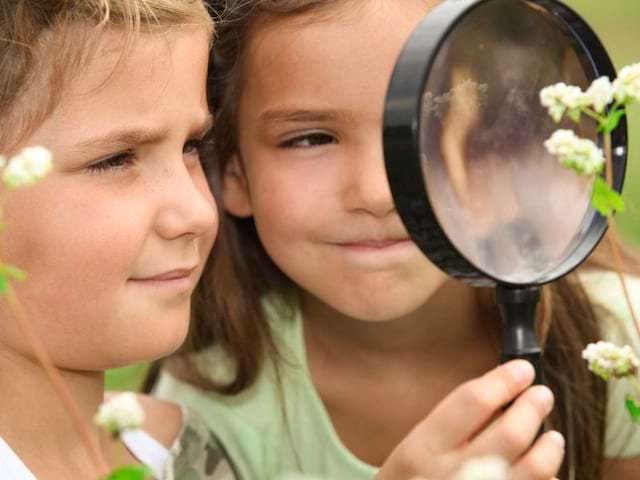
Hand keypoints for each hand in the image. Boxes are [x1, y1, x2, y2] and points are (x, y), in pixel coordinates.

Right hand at [376, 360, 564, 479]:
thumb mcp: (412, 453)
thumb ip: (448, 430)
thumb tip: (498, 399)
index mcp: (422, 449)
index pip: (472, 401)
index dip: (503, 380)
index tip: (521, 370)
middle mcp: (452, 475)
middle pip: (510, 431)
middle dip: (533, 407)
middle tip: (541, 394)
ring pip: (534, 468)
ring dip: (549, 445)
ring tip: (551, 435)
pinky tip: (545, 474)